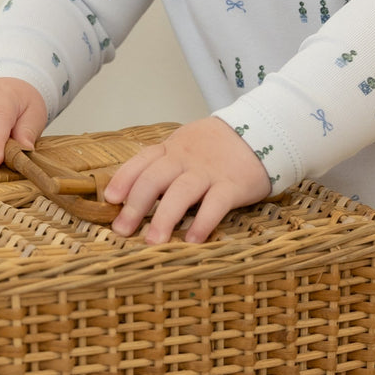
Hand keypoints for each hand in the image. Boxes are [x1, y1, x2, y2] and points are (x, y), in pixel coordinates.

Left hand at [104, 116, 270, 243]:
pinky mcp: (233, 184)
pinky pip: (215, 204)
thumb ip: (166, 162)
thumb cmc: (220, 146)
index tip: (110, 200)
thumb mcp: (188, 145)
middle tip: (123, 230)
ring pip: (181, 192)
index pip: (142, 161)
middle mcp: (186, 159)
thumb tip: (137, 192)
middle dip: (136, 206)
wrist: (264, 133)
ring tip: (153, 242)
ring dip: (164, 217)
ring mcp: (210, 171)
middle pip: (155, 179)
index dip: (124, 180)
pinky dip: (203, 222)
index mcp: (173, 148)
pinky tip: (192, 240)